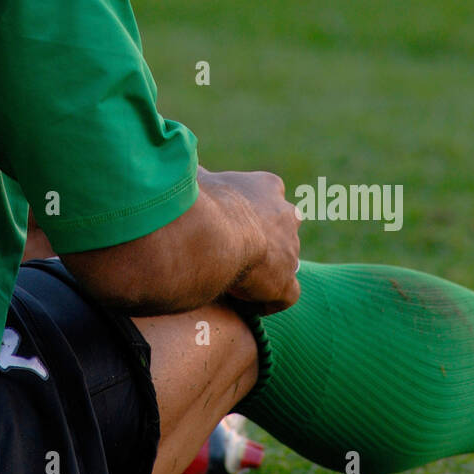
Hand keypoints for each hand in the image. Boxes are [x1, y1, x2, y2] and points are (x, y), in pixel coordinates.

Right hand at [197, 166, 301, 313]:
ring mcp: (290, 251)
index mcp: (266, 186)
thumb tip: (184, 170)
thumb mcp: (196, 178)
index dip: (252, 207)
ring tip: (235, 279)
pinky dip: (267, 300)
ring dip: (265, 269)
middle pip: (283, 226)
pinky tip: (245, 304)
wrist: (212, 235)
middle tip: (236, 250)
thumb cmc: (200, 202)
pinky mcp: (286, 282)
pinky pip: (284, 295)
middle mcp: (287, 215)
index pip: (268, 192)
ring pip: (284, 260)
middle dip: (266, 238)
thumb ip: (198, 176)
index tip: (233, 218)